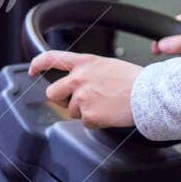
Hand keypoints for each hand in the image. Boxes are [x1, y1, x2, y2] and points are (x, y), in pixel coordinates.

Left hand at [27, 50, 141, 129]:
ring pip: (71, 111)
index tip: (33, 70)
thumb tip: (78, 83)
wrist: (147, 94)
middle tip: (80, 100)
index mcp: (85, 63)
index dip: (38, 64)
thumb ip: (88, 72)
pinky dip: (95, 122)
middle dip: (63, 99)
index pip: (53, 58)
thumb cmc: (133, 80)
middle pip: (53, 93)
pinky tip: (108, 114)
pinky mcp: (88, 115)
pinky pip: (85, 123)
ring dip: (84, 111)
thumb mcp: (107, 65)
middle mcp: (79, 78)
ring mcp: (82, 97)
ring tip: (104, 105)